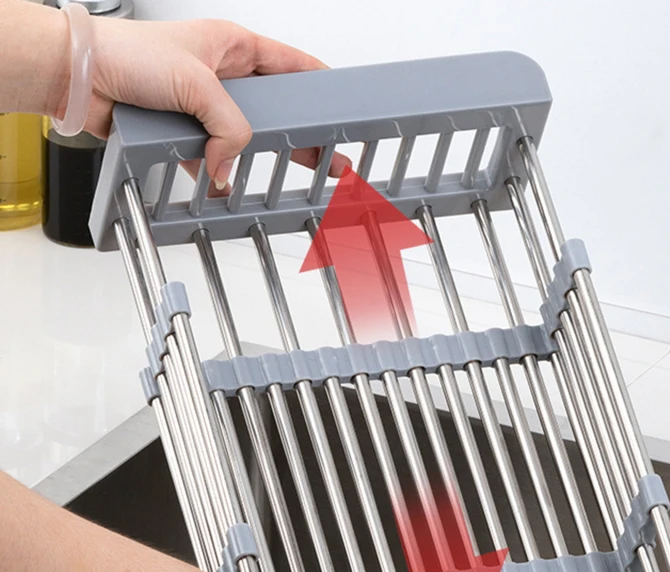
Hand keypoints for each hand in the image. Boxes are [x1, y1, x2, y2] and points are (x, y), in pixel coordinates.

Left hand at [68, 16, 350, 186]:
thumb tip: (231, 166)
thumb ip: (227, 127)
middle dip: (302, 134)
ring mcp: (204, 106)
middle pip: (276, 109)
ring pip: (246, 137)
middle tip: (328, 156)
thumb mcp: (196, 84)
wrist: (79, 78)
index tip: (343, 105)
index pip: (292, 65)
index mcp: (233, 46)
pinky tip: (225, 181)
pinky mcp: (185, 131)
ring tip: (285, 174)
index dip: (320, 85)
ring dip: (258, 157)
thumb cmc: (126, 54)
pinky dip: (217, 171)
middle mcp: (222, 76)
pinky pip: (212, 156)